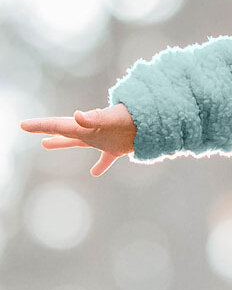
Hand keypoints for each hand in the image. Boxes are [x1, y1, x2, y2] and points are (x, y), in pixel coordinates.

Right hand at [19, 103, 137, 176]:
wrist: (150, 123)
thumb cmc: (129, 118)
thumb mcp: (109, 118)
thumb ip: (93, 118)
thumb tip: (79, 116)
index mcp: (84, 126)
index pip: (58, 125)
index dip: (40, 126)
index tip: (23, 125)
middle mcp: (90, 131)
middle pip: (64, 132)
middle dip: (46, 132)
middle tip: (31, 132)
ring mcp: (102, 139)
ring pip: (78, 143)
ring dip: (62, 143)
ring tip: (46, 144)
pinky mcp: (116, 148)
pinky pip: (105, 158)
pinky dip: (100, 165)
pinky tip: (94, 173)